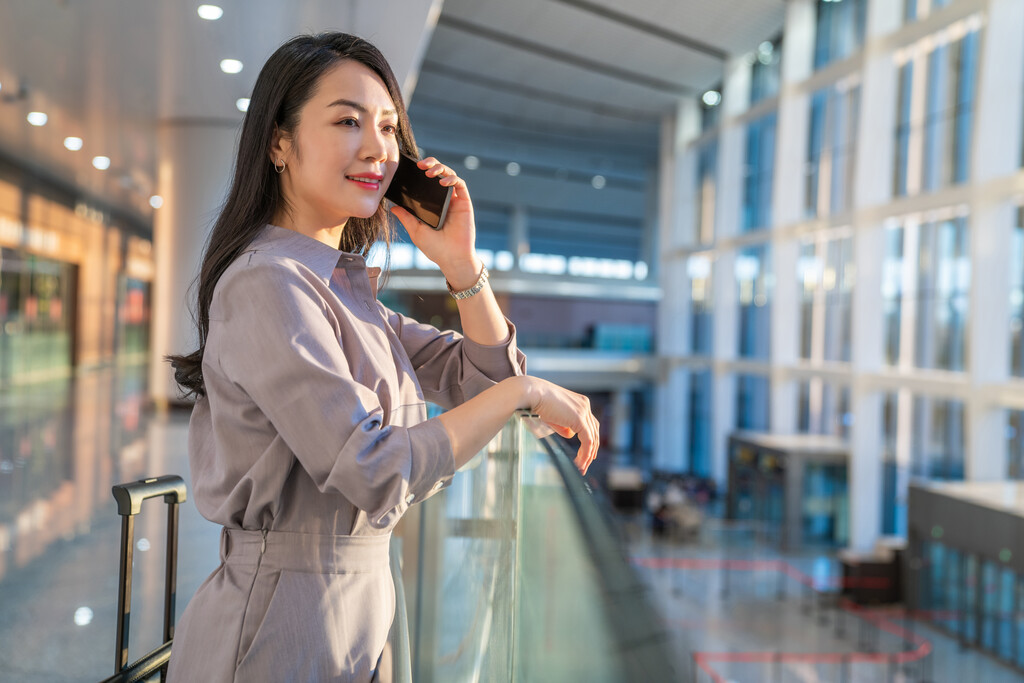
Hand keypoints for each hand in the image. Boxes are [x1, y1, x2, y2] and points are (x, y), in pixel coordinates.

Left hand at [389, 157, 480, 288]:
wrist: (452, 258)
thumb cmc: (435, 248)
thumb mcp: (416, 231)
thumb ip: (406, 217)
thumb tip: (393, 207)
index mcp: (432, 205)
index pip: (427, 183)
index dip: (420, 173)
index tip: (410, 168)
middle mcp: (444, 200)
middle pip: (439, 174)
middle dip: (431, 164)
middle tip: (420, 164)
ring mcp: (455, 200)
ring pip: (450, 175)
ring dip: (440, 168)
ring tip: (429, 171)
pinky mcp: (464, 202)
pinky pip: (460, 184)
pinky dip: (452, 179)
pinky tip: (442, 181)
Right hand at [522, 377, 599, 474]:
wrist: (532, 393)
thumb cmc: (537, 402)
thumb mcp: (553, 416)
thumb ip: (564, 425)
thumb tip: (570, 435)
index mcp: (580, 402)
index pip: (590, 424)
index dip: (590, 441)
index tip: (586, 455)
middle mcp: (584, 405)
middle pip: (594, 431)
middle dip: (591, 450)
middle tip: (585, 464)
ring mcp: (584, 411)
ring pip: (592, 438)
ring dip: (588, 455)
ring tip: (581, 467)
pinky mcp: (579, 419)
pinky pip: (587, 440)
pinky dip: (585, 453)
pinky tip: (580, 462)